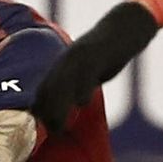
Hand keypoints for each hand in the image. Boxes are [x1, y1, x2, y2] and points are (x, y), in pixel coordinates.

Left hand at [33, 0, 160, 134]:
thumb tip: (72, 105)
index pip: (44, 89)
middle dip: (47, 111)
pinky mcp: (95, 54)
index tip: (41, 127)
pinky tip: (82, 102)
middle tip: (51, 131)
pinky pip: (86, 72)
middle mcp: (66, 61)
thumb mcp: (87, 71)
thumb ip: (77, 86)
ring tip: (59, 126)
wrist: (121, 30)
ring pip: (64, 83)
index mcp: (61, 66)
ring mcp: (79, 57)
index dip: (41, 108)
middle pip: (50, 88)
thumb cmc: (104, 55)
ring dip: (59, 106)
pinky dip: (82, 88)